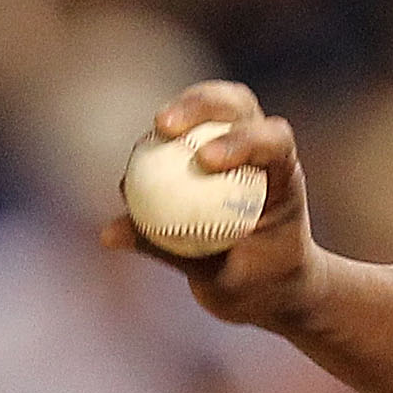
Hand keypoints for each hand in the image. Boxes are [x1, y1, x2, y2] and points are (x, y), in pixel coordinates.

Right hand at [100, 81, 324, 331]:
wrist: (272, 288)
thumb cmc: (261, 285)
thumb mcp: (227, 282)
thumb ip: (174, 253)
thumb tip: (109, 233)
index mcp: (284, 177)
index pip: (273, 140)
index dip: (241, 140)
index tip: (204, 161)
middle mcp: (262, 154)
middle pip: (237, 105)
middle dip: (201, 104)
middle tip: (164, 127)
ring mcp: (236, 150)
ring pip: (209, 112)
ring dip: (180, 111)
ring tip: (153, 132)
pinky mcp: (207, 159)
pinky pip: (181, 147)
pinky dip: (156, 151)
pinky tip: (131, 171)